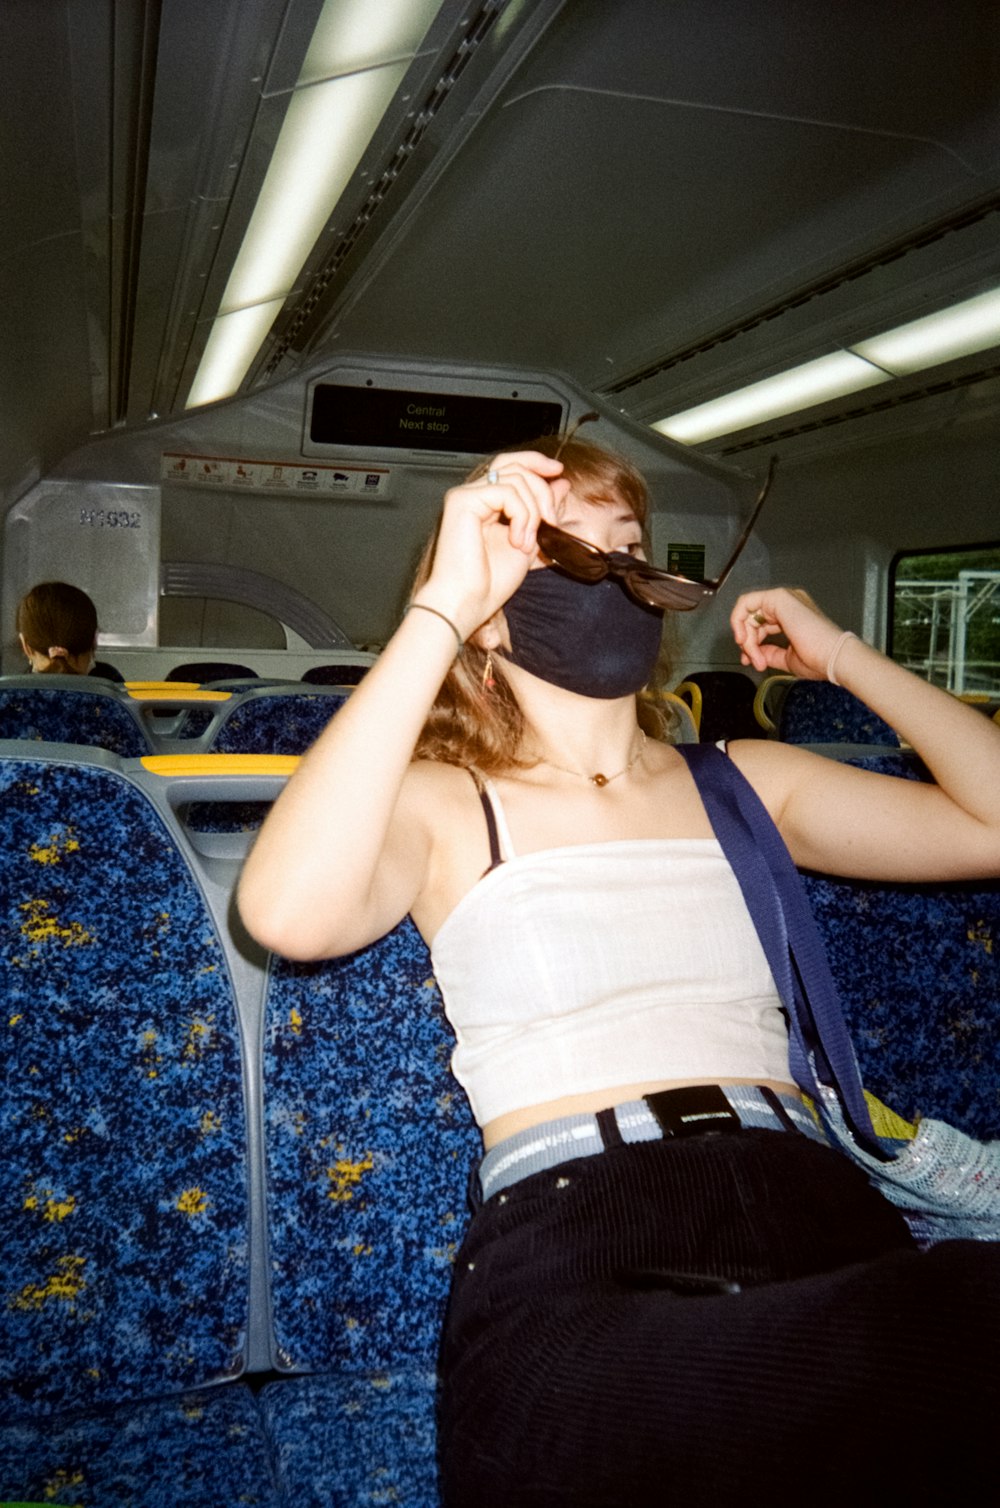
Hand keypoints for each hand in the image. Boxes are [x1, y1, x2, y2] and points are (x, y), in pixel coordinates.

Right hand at [423, 451, 570, 635]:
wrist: (467, 602)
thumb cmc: (489, 582)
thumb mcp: (529, 541)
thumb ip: (542, 512)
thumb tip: (560, 484)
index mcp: (485, 503)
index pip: (511, 466)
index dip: (536, 463)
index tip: (559, 473)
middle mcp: (472, 494)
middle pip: (514, 464)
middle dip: (541, 486)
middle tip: (551, 520)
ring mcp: (466, 495)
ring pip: (515, 478)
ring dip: (533, 511)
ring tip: (527, 543)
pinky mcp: (462, 501)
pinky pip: (506, 491)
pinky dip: (522, 516)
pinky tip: (518, 541)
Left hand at [730, 588, 847, 680]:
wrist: (833, 658)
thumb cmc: (819, 659)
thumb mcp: (786, 658)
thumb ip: (769, 653)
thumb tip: (755, 654)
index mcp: (792, 616)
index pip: (761, 624)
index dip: (750, 643)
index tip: (751, 661)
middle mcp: (788, 604)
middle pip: (753, 618)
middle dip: (747, 642)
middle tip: (752, 661)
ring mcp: (784, 599)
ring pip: (748, 612)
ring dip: (746, 638)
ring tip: (755, 657)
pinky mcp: (779, 598)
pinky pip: (747, 603)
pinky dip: (739, 621)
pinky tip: (744, 639)